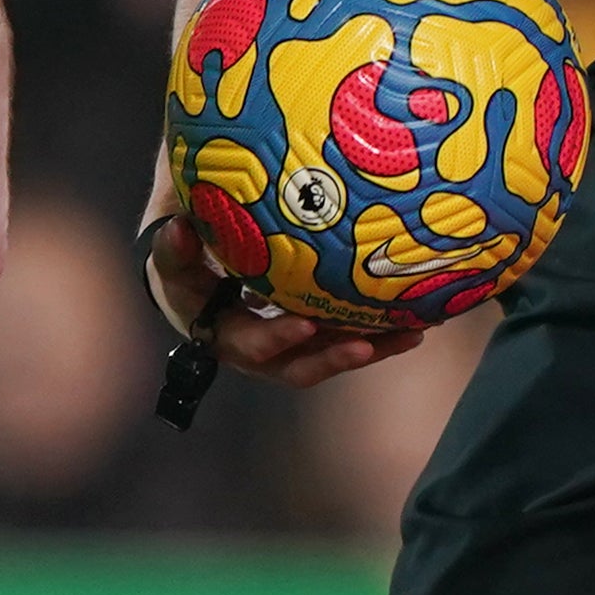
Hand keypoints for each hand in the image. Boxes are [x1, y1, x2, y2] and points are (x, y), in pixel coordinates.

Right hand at [134, 201, 416, 387]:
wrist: (191, 282)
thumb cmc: (184, 257)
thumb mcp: (173, 248)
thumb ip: (174, 241)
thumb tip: (179, 229)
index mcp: (215, 329)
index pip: (242, 339)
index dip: (274, 337)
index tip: (305, 325)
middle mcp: (249, 349)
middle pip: (292, 365)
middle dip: (330, 355)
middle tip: (363, 344)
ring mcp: (282, 348)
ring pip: (324, 359)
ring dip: (367, 350)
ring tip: (409, 335)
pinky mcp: (308, 339)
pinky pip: (343, 342)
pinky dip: (380, 335)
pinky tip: (421, 318)